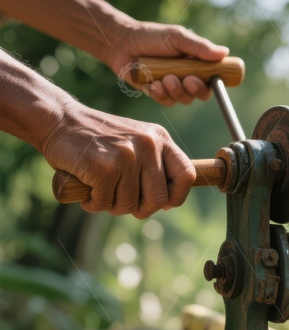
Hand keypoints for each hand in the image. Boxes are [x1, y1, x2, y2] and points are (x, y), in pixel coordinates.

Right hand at [42, 103, 195, 218]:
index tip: (162, 204)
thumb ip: (154, 164)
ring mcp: (126, 157)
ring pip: (129, 205)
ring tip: (100, 189)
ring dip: (112, 205)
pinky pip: (105, 203)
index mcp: (160, 139)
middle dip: (141, 209)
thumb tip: (168, 202)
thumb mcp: (136, 140)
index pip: (187, 175)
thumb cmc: (98, 137)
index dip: (176, 196)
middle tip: (122, 201)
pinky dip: (94, 203)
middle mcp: (148, 146)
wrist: (59, 120)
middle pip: (158, 200)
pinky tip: (88, 190)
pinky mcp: (103, 168)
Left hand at [107, 21, 228, 105]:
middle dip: (195, 89)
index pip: (213, 79)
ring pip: (184, 99)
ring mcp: (173, 86)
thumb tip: (225, 52)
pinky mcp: (158, 93)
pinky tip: (152, 83)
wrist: (122, 43)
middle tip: (187, 80)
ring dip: (176, 91)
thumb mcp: (178, 37)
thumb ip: (200, 46)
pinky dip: (161, 93)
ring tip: (164, 78)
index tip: (212, 80)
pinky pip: (166, 101)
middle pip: (201, 94)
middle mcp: (187, 76)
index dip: (215, 83)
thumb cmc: (152, 36)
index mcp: (196, 63)